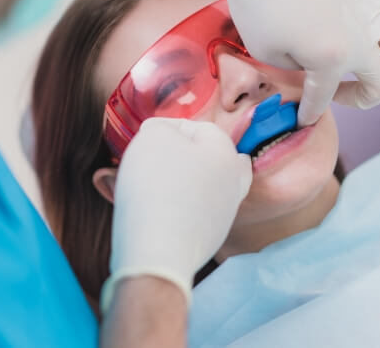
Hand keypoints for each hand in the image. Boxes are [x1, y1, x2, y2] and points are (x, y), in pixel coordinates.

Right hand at [101, 118, 251, 311]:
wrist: (159, 252)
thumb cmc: (156, 186)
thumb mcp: (153, 137)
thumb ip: (161, 127)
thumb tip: (162, 133)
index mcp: (226, 153)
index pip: (199, 128)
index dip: (169, 127)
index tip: (145, 137)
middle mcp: (234, 182)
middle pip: (210, 158)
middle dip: (184, 154)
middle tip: (157, 157)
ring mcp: (225, 212)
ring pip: (206, 185)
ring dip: (184, 179)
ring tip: (156, 181)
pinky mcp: (212, 237)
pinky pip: (197, 211)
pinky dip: (182, 205)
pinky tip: (162, 207)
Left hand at [168, 0, 379, 124]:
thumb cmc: (256, 2)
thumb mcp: (266, 51)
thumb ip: (295, 69)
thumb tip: (309, 66)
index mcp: (332, 58)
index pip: (324, 97)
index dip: (310, 113)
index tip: (302, 119)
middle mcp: (360, 36)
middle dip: (363, 99)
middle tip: (339, 95)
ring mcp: (368, 7)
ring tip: (358, 59)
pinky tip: (361, 25)